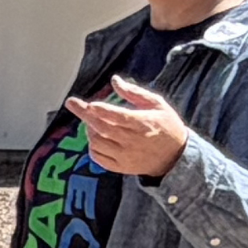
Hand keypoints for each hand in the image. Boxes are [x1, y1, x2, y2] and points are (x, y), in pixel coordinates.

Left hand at [64, 74, 188, 179]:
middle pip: (103, 128)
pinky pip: (98, 157)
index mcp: (143, 124)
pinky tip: (96, 137)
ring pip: (98, 143)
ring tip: (91, 120)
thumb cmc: (166, 126)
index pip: (119, 117)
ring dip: (89, 130)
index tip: (90, 104)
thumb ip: (134, 93)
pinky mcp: (121, 167)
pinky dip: (92, 146)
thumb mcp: (157, 105)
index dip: (103, 111)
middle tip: (73, 103)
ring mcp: (125, 156)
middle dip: (85, 115)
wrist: (175, 157)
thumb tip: (114, 80)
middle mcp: (133, 141)